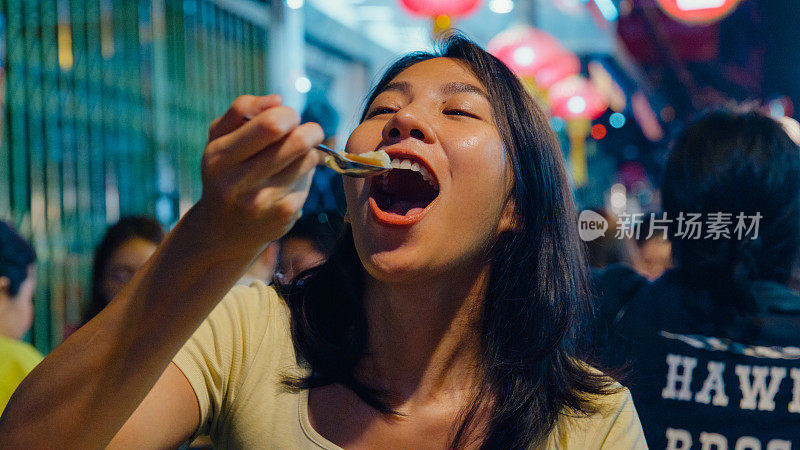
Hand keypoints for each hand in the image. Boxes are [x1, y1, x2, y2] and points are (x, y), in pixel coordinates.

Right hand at [196, 94, 323, 249]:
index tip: (288, 119)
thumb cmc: (224, 173)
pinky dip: (304, 176)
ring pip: (308, 159)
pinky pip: (308, 181)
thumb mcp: (218, 139)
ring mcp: (263, 201)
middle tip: (309, 131)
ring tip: (295, 156)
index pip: (272, 124)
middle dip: (311, 130)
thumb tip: (278, 100)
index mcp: (219, 156)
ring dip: (308, 152)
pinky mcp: (284, 215)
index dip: (288, 114)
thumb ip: (242, 111)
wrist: (222, 232)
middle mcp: (239, 182)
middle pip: (297, 142)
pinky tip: (288, 182)